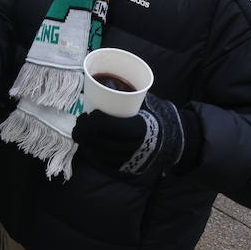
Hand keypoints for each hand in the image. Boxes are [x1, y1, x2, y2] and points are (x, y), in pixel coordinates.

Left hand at [73, 94, 194, 175]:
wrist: (170, 141)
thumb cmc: (152, 117)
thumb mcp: (145, 103)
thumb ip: (128, 95)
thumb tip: (102, 80)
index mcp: (139, 129)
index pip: (110, 126)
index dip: (96, 121)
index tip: (90, 113)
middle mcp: (134, 147)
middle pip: (101, 140)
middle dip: (85, 130)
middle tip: (80, 120)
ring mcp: (129, 160)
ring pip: (100, 153)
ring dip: (86, 142)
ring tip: (80, 131)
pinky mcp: (125, 169)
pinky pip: (104, 164)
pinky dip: (92, 154)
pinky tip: (86, 145)